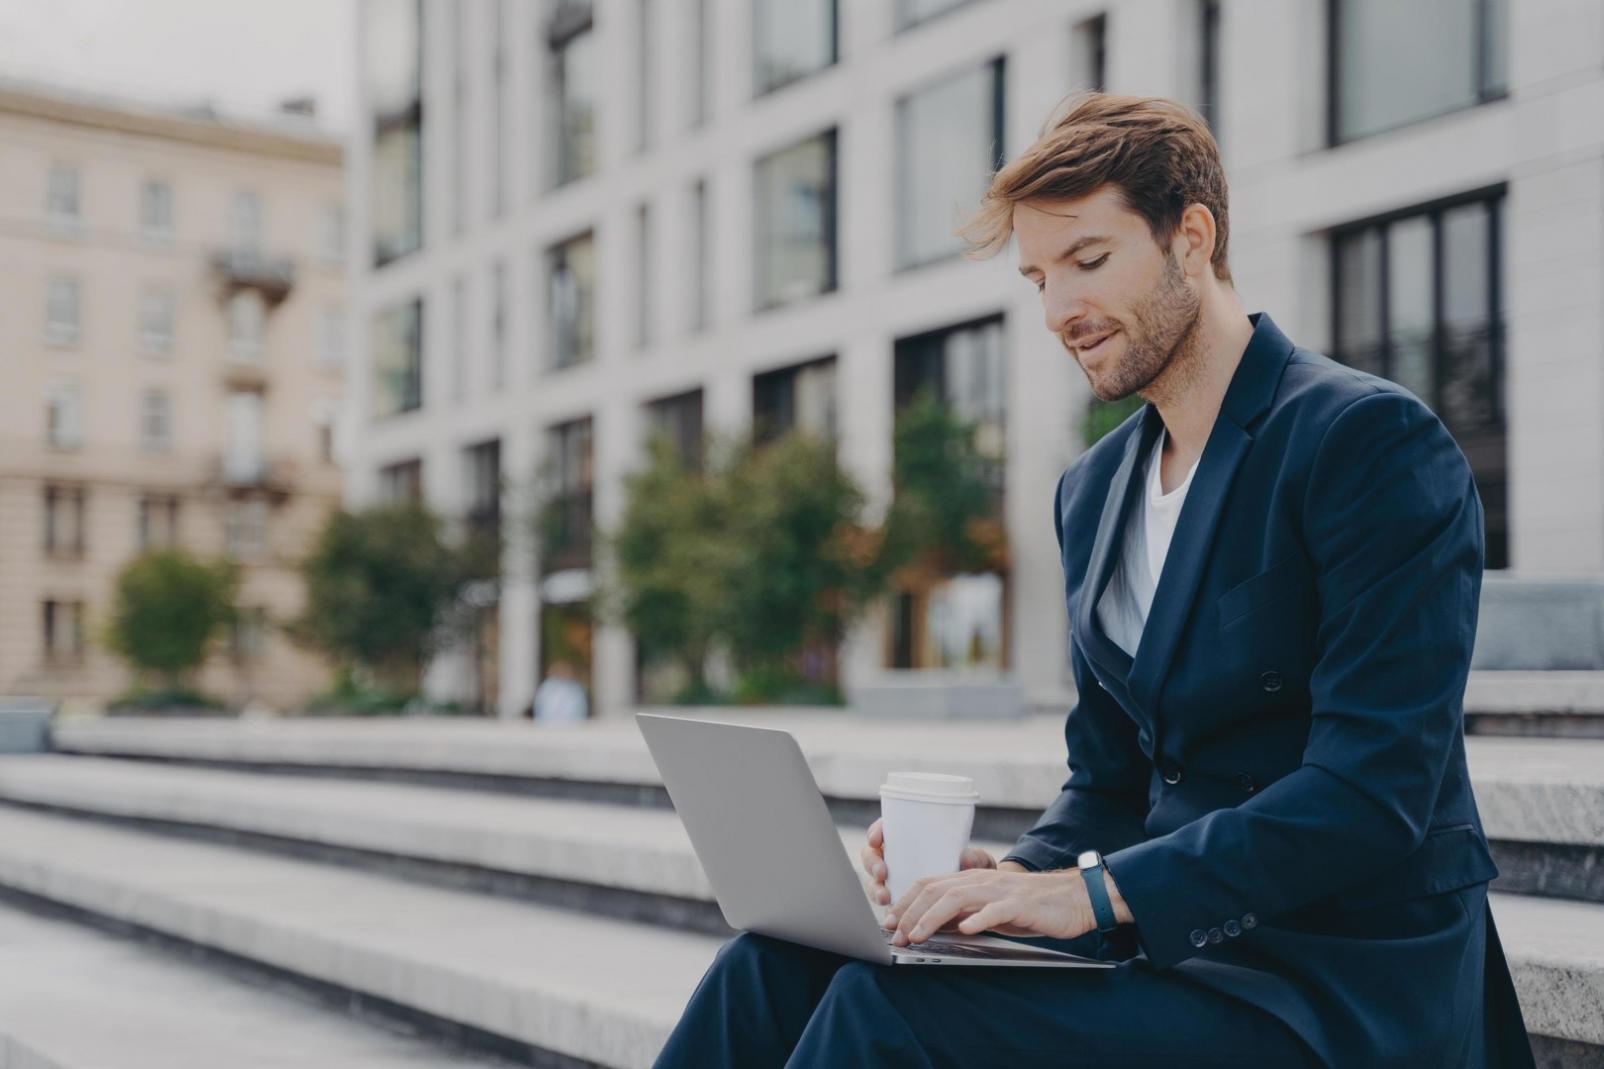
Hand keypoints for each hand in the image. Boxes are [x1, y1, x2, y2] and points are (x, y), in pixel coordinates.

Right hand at [859, 818, 1000, 909]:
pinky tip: (889, 911)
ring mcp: (895, 880)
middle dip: (872, 863)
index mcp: (912, 838)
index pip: (887, 828)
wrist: (978, 899)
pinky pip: (884, 902)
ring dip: (874, 888)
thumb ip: (975, 858)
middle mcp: (899, 858)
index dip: (877, 831)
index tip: (877, 839)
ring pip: (874, 880)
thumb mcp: (978, 861)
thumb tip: (966, 857)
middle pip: (873, 855)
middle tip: (882, 873)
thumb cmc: (974, 871)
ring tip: (885, 898)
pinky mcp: (898, 901)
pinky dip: (884, 906)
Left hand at [881, 867, 1098, 944]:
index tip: (889, 922)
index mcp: (971, 881)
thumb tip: (933, 927)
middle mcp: (981, 881)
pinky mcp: (1020, 904)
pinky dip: (978, 919)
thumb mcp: (989, 910)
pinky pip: (996, 910)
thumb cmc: (1030, 907)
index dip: (905, 901)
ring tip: (917, 935)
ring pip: (957, 897)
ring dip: (932, 917)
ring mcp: (999, 890)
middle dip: (910, 912)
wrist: (1071, 899)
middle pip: (935, 890)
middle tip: (895, 934)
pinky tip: (966, 929)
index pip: (928, 884)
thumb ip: (963, 914)